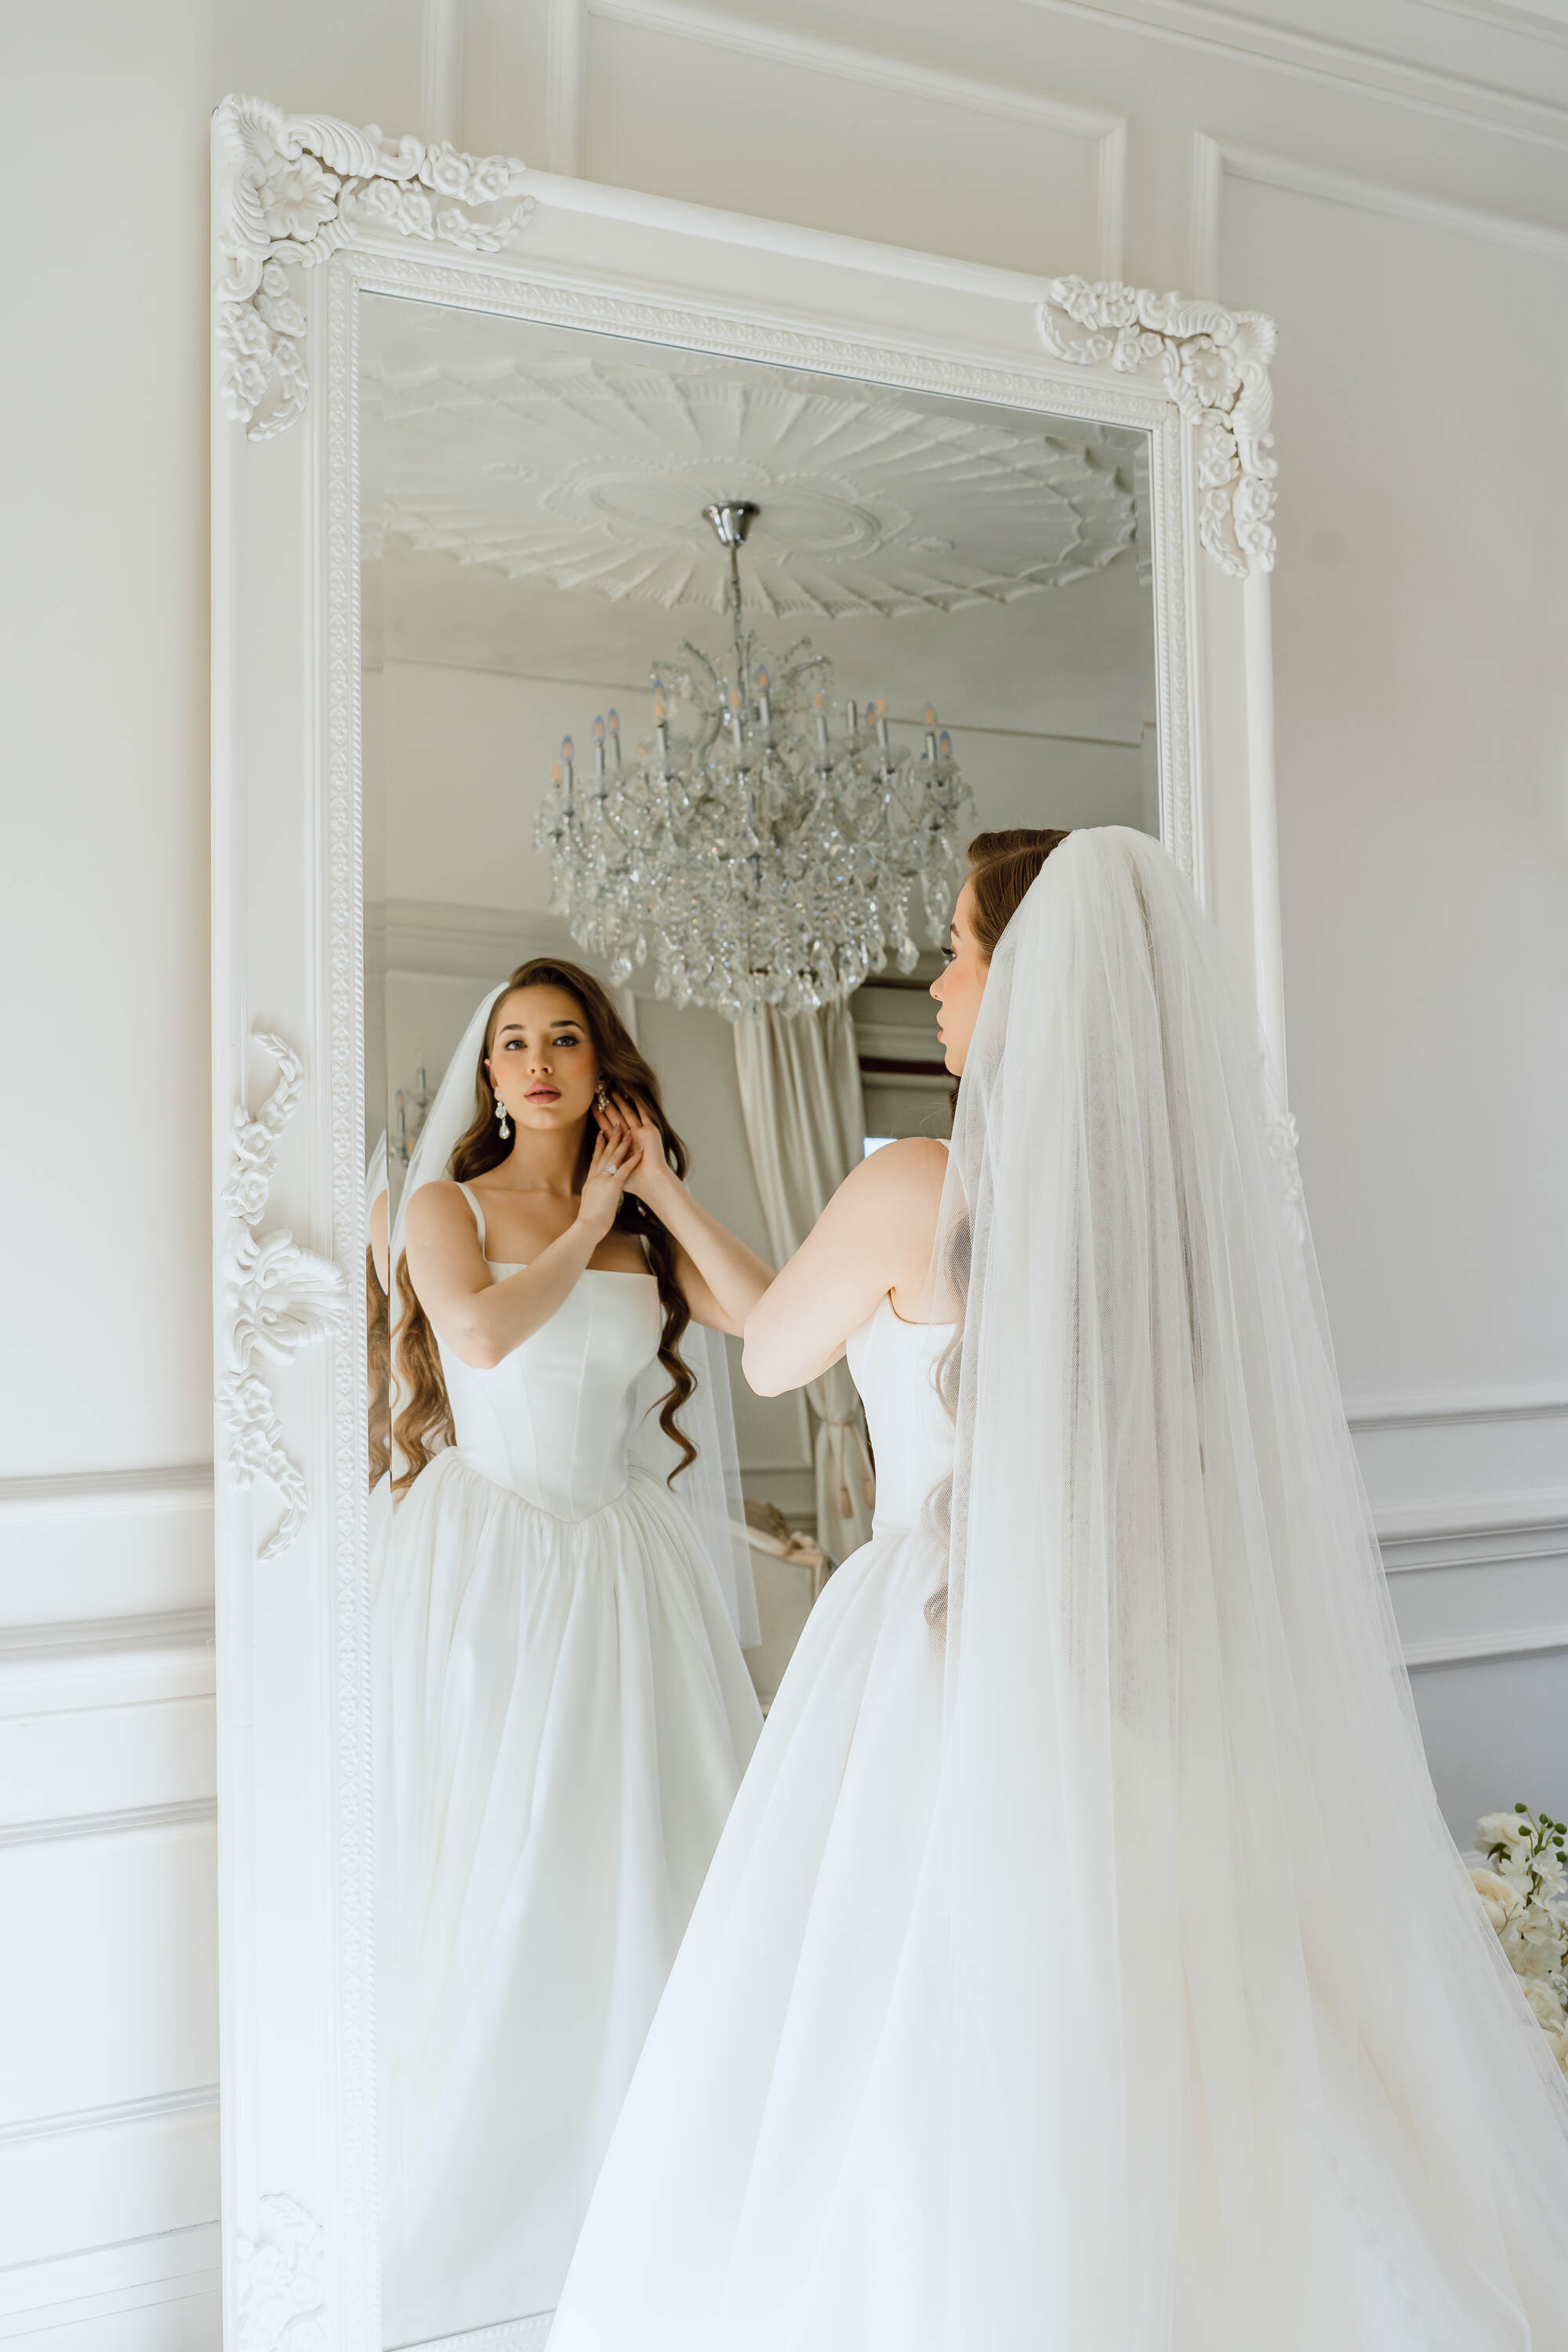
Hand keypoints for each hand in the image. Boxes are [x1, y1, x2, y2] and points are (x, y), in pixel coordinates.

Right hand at [577, 1122, 640, 1242]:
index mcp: (590, 1180)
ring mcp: (604, 1180)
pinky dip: (632, 1159)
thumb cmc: (588, 1219)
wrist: (587, 1226)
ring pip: (614, 1157)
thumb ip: (594, 1193)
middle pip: (605, 1153)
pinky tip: (639, 1152)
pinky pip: (624, 1169)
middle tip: (617, 1125)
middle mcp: (596, 1176)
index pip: (595, 1159)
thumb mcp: (589, 1201)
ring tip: (629, 1131)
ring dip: (622, 1143)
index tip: (601, 1133)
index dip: (599, 1145)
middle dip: (611, 1138)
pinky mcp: (613, 1186)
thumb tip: (595, 1193)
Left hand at [605, 1092, 674, 1205]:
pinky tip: (634, 1095)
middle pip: (616, 1118)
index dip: (600, 1117)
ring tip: (612, 1090)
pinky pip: (644, 1115)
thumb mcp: (615, 1169)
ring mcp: (641, 1133)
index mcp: (622, 1146)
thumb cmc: (634, 1181)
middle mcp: (631, 1137)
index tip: (591, 1105)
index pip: (607, 1128)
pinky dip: (640, 1105)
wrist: (651, 1182)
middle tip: (599, 1092)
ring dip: (621, 1102)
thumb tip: (595, 1158)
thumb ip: (607, 1161)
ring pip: (628, 1114)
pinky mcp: (650, 1131)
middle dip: (607, 1106)